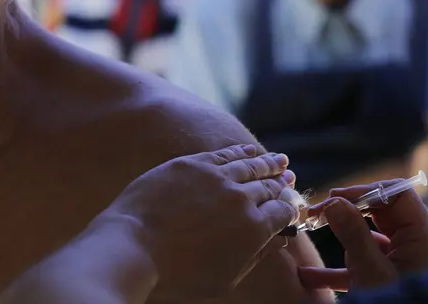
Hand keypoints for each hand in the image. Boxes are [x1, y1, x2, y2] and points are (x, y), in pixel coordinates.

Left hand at [96, 144, 300, 300]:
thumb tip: (278, 240)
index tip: (292, 206)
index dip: (290, 208)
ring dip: (269, 162)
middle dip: (282, 183)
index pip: (282, 211)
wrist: (134, 247)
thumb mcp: (225, 278)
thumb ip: (256, 256)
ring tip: (280, 160)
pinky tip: (250, 150)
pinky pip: (226, 153)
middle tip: (289, 178)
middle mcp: (241, 198)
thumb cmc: (177, 274)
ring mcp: (217, 177)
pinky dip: (243, 151)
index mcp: (253, 229)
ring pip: (252, 164)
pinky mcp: (194, 163)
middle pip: (269, 185)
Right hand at [298, 181, 427, 291]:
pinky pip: (361, 265)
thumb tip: (333, 202)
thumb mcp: (371, 270)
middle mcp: (414, 246)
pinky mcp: (386, 281)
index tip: (335, 197)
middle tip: (317, 213)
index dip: (366, 191)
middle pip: (380, 213)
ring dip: (339, 238)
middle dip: (347, 212)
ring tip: (311, 233)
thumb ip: (352, 232)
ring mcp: (400, 264)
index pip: (397, 195)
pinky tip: (310, 277)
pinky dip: (337, 269)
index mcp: (422, 237)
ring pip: (367, 238)